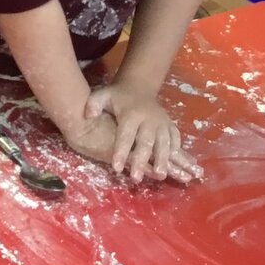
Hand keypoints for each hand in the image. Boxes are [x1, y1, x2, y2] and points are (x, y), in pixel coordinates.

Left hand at [83, 83, 200, 181]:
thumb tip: (88, 115)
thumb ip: (94, 104)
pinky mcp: (170, 125)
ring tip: (160, 175)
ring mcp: (162, 122)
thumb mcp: (103, 96)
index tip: (115, 167)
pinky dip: (175, 152)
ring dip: (163, 160)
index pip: (125, 136)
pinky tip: (174, 165)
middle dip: (141, 161)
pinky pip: (175, 139)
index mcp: (131, 114)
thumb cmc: (117, 96)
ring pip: (164, 143)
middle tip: (136, 178)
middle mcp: (149, 119)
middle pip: (145, 142)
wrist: (139, 87)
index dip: (120, 151)